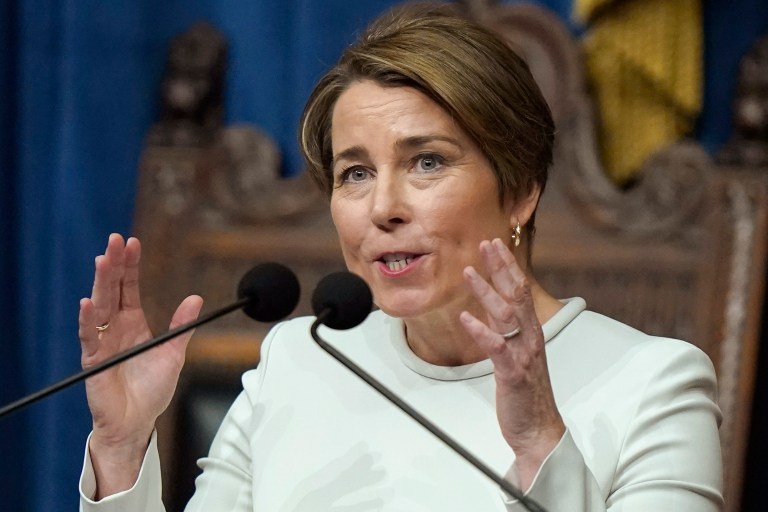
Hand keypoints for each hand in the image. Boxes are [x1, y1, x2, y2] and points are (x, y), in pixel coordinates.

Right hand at [78, 234, 202, 496]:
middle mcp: (115, 328)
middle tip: (115, 240)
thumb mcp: (173, 353)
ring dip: (100, 283)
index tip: (132, 242)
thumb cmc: (152, 390)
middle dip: (114, 264)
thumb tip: (195, 298)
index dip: (130, 265)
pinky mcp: (93, 361)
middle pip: (112, 289)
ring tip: (103, 260)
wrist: (138, 423)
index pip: (128, 287)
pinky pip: (89, 337)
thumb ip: (182, 326)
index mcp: (133, 323)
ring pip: (99, 306)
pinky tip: (88, 302)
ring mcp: (102, 342)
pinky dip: (88, 320)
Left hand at [459, 238, 563, 487]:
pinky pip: (496, 347)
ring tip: (467, 272)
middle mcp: (530, 339)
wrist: (538, 431)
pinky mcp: (513, 373)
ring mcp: (523, 355)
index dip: (507, 266)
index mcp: (530, 333)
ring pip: (505, 315)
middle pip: (517, 295)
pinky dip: (480, 330)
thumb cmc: (526, 394)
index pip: (520, 291)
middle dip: (501, 267)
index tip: (495, 244)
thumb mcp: (515, 356)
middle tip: (487, 243)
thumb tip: (489, 310)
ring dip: (486, 291)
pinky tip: (465, 317)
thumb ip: (505, 332)